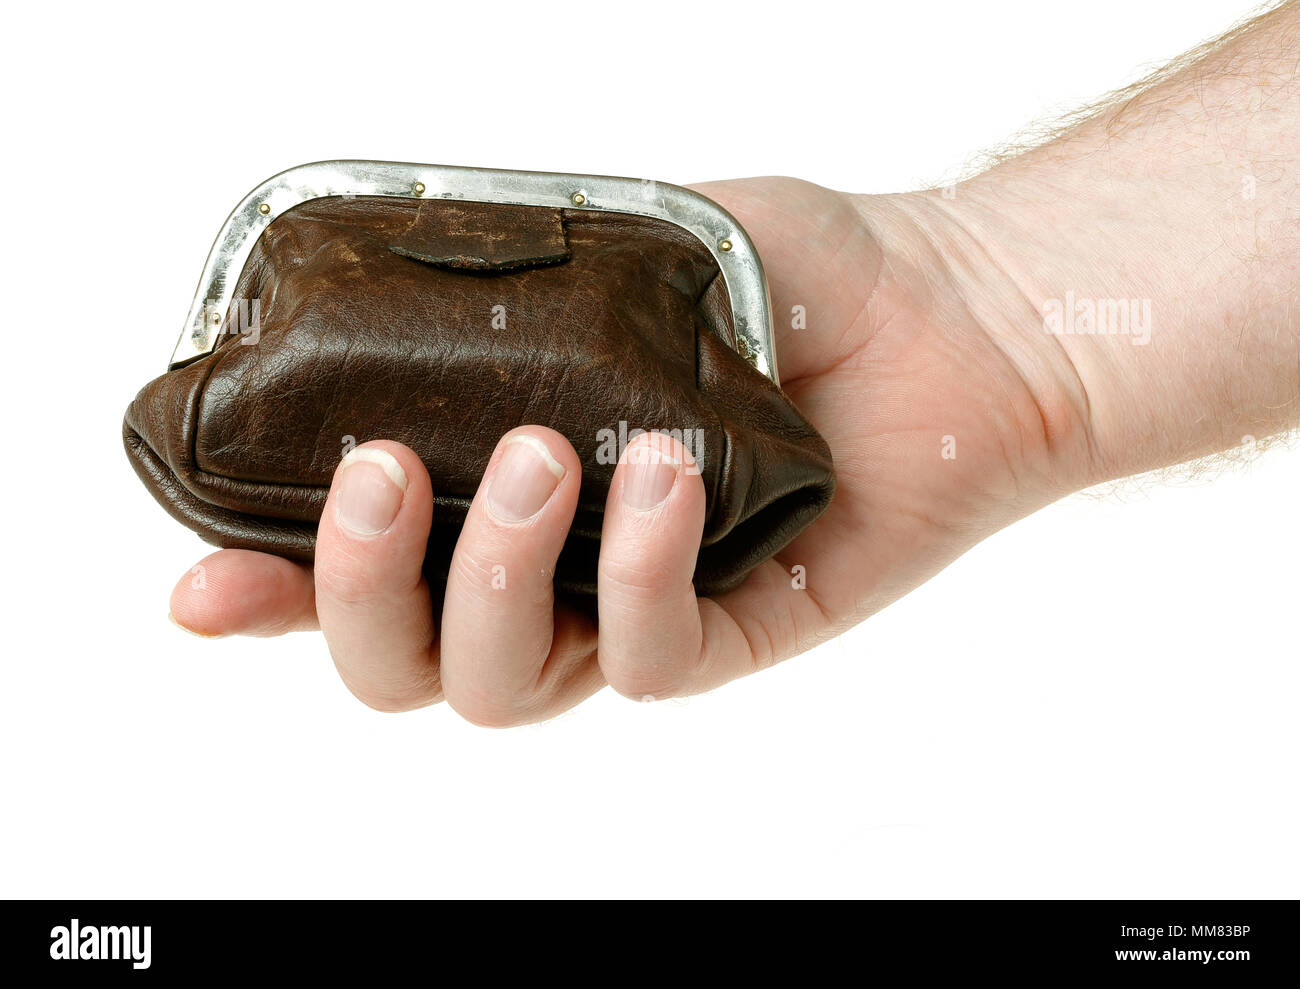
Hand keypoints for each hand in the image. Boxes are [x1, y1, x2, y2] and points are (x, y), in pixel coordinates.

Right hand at [167, 177, 1090, 723]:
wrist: (951, 308)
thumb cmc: (791, 272)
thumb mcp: (626, 239)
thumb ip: (513, 271)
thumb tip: (392, 284)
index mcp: (498, 491)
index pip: (358, 573)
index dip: (267, 593)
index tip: (198, 585)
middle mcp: (549, 572)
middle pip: (399, 666)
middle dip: (356, 590)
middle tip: (384, 470)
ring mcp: (632, 613)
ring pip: (499, 687)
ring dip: (487, 579)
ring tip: (537, 453)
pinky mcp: (730, 634)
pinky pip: (648, 659)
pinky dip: (635, 569)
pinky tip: (663, 467)